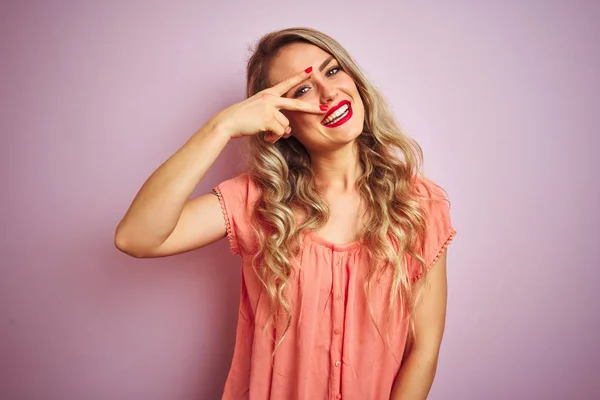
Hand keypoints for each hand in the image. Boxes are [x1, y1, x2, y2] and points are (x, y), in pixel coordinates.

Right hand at [212, 67, 326, 142]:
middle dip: (311, 108)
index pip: (286, 83)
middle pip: (296, 104)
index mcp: (267, 94)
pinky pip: (280, 133)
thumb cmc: (241, 120)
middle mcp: (270, 98)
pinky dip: (273, 138)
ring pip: (286, 126)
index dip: (299, 77)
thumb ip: (275, 118)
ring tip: (266, 133)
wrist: (227, 123)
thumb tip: (289, 130)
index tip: (310, 70)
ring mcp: (269, 108)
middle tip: (324, 109)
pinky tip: (264, 136)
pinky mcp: (268, 119)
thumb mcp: (259, 113)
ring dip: (278, 134)